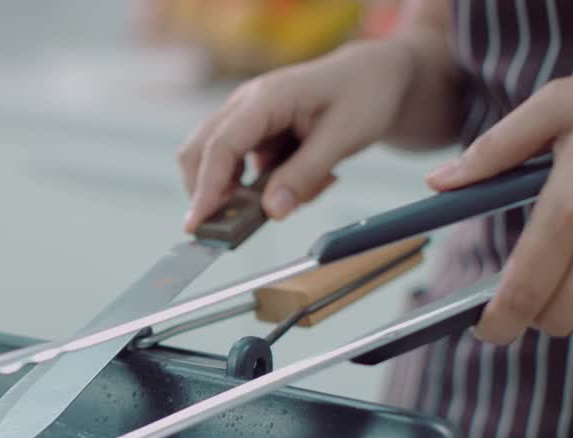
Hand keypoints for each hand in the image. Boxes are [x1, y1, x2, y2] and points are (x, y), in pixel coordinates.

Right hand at [177, 39, 417, 231]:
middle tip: (233, 226)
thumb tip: (272, 211)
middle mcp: (247, 104)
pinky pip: (242, 167)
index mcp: (268, 97)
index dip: (206, 187)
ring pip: (216, 161)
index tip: (199, 224)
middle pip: (199, 151)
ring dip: (240, 191)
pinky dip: (259, 186)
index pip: (221, 145)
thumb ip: (306, 174)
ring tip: (292, 195)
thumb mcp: (344, 137)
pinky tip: (298, 182)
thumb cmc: (363, 94)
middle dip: (208, 192)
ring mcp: (248, 118)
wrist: (374, 76)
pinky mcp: (255, 133)